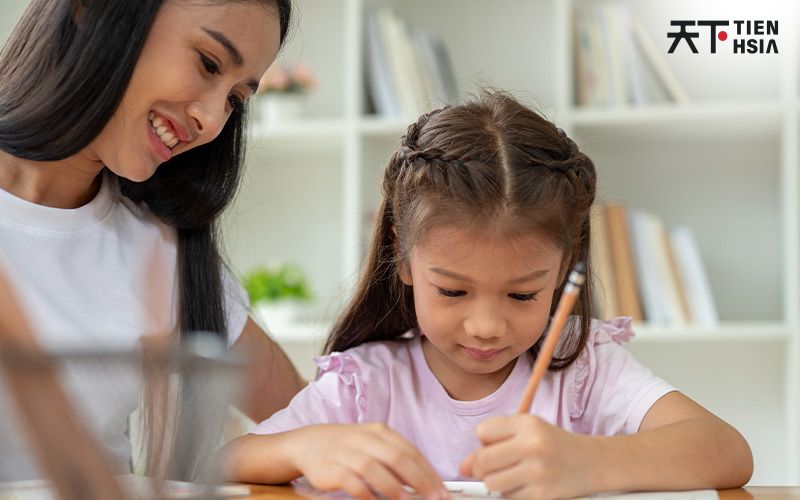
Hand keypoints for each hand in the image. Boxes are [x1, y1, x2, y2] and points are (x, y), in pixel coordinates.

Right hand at [292, 423, 449, 499]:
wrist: (308, 443)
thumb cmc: (347, 446)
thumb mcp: (372, 444)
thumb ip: (395, 459)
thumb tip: (424, 481)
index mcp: (379, 431)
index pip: (410, 452)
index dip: (428, 472)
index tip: (442, 491)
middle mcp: (364, 439)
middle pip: (397, 458)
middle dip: (419, 481)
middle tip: (433, 498)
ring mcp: (346, 452)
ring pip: (374, 468)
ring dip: (394, 488)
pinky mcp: (330, 468)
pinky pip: (350, 481)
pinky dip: (365, 492)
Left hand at [459, 415, 593, 499]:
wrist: (590, 462)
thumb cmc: (552, 444)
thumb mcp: (526, 430)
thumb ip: (493, 442)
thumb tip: (463, 467)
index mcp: (528, 424)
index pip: (482, 431)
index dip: (484, 440)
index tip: (496, 444)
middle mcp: (533, 446)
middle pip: (483, 461)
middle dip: (481, 466)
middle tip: (494, 466)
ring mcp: (538, 473)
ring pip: (492, 483)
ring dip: (496, 482)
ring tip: (512, 474)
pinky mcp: (541, 495)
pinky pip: (508, 498)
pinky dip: (511, 494)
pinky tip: (525, 484)